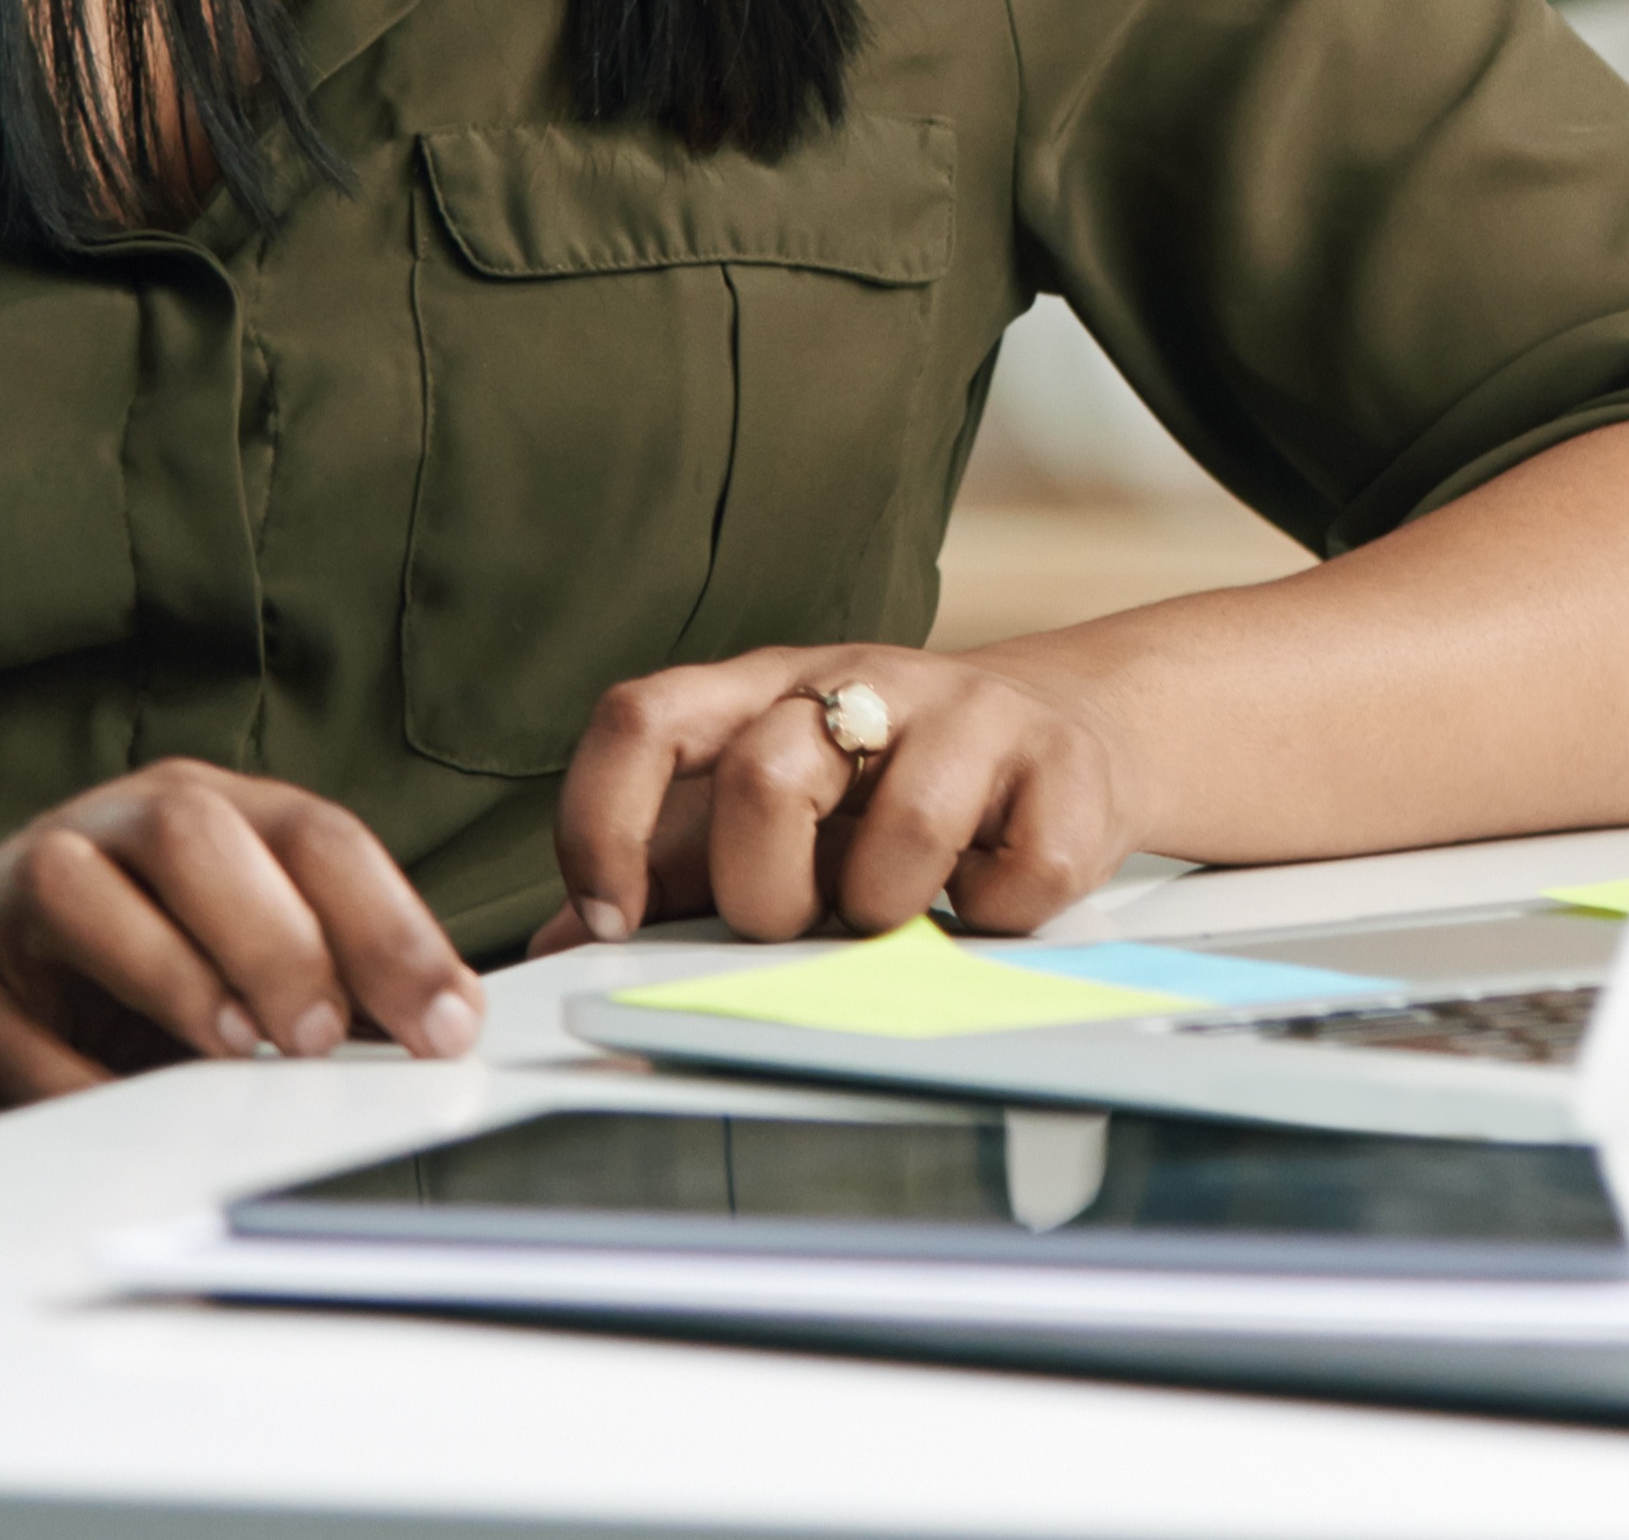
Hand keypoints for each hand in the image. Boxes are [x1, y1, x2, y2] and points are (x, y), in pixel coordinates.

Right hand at [0, 760, 484, 1110]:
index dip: (392, 925)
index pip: (317, 837)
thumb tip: (450, 1028)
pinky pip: (0, 1022)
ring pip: (81, 884)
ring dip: (170, 969)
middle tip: (327, 1036)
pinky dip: (66, 1075)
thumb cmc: (125, 971)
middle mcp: (116, 828)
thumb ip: (338, 986)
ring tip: (235, 1050)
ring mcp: (17, 892)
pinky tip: (128, 1117)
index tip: (445, 1024)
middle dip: (280, 936)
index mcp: (212, 814)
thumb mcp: (240, 958)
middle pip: (200, 833)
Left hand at [545, 645, 1149, 951]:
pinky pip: (1015, 880)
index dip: (605, 820)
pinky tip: (990, 893)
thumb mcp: (775, 814)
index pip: (645, 718)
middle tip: (796, 924)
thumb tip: (558, 947)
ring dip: (889, 911)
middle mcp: (859, 680)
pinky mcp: (1061, 766)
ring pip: (905, 830)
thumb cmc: (891, 791)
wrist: (1071, 734)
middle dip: (765, 895)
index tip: (613, 919)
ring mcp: (969, 711)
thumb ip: (671, 874)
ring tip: (902, 907)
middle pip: (765, 777)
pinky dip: (995, 917)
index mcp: (763, 691)